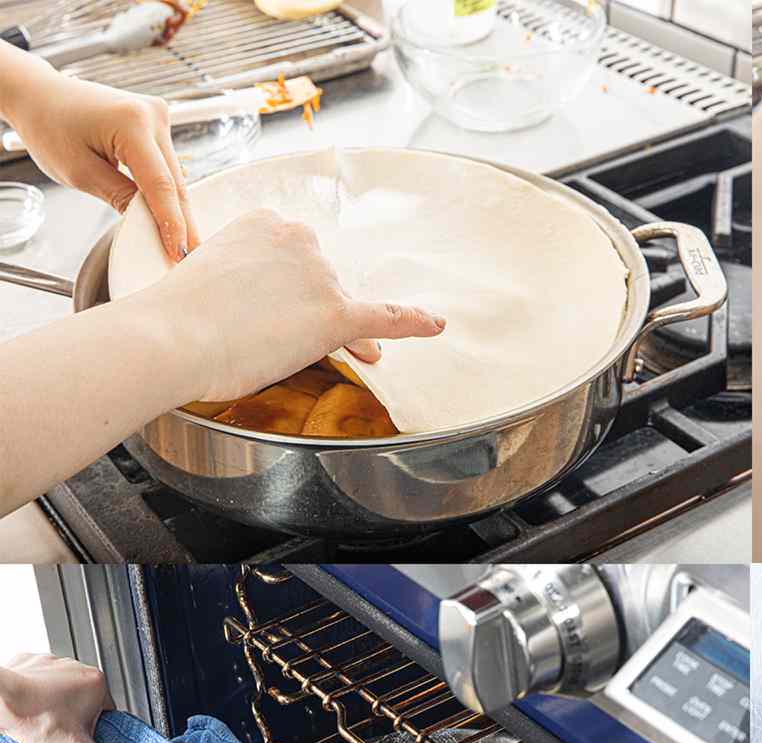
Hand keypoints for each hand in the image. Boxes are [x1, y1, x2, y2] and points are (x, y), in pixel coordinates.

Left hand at [0, 49, 194, 260]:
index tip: (180, 252)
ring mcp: (157, 116)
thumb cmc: (48, 125)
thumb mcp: (79, 170)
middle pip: (174, 180)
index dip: (172, 222)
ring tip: (181, 240)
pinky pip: (166, 164)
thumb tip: (150, 224)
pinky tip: (169, 213)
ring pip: (174, 174)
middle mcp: (152, 115)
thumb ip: (120, 197)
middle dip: (181, 220)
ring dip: (175, 206)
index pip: (160, 184)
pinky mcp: (155, 122)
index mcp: (131, 122)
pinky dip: (165, 189)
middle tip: (189, 255)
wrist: (38, 94)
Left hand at [0, 653, 113, 742]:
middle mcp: (76, 668)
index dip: (94, 734)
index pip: (107, 713)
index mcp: (97, 682)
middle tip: (57, 740)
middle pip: (81, 704)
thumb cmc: (34, 716)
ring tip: (38, 729)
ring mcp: (49, 665)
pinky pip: (33, 686)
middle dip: (70, 722)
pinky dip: (29, 700)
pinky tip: (24, 715)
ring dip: (50, 710)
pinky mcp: (25, 665)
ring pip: (56, 694)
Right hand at [138, 209, 446, 403]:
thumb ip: (248, 281)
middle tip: (260, 331)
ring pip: (340, 308)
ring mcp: (320, 276)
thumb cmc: (176, 315)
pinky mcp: (336, 313)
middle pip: (321, 283)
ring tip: (279, 345)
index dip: (288, 289)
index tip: (263, 305)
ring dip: (328, 330)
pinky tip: (435, 325)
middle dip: (305, 310)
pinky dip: (413, 321)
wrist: (169, 336)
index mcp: (264, 222)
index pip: (295, 259)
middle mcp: (300, 240)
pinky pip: (385, 316)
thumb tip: (275, 307)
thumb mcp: (211, 276)